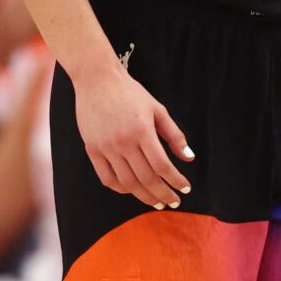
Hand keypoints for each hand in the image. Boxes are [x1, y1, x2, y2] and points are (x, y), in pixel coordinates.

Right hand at [73, 63, 191, 209]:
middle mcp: (123, 142)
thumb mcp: (157, 109)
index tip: (185, 189)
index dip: (176, 181)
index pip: (162, 166)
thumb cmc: (129, 92)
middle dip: (163, 194)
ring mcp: (106, 147)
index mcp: (142, 130)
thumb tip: (189, 158)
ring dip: (144, 196)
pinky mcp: (92, 149)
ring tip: (156, 201)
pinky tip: (132, 190)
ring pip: (128, 183)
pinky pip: (107, 178)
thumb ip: (174, 135)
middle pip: (146, 178)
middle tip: (173, 202)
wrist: (96, 79)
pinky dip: (121, 189)